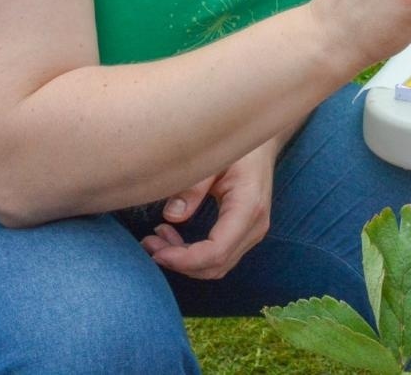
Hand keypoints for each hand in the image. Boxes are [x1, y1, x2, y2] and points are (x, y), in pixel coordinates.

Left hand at [140, 140, 277, 279]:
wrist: (261, 145)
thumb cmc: (237, 147)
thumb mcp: (214, 159)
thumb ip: (194, 186)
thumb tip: (171, 216)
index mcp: (248, 206)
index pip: (217, 251)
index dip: (185, 260)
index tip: (157, 252)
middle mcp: (254, 226)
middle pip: (216, 266)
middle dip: (179, 263)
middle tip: (149, 245)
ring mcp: (252, 232)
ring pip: (216, 266)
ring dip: (184, 261)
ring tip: (155, 240)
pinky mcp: (244, 234)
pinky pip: (218, 257)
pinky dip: (192, 256)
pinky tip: (171, 238)